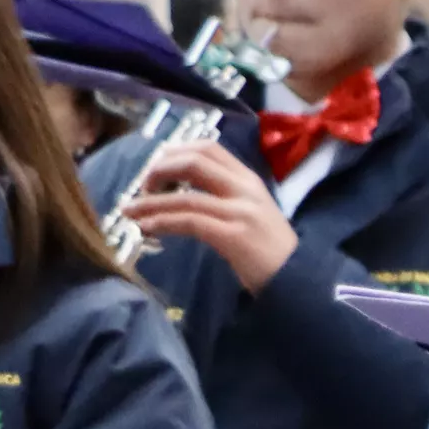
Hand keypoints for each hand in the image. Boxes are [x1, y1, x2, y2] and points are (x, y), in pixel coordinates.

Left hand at [120, 140, 298, 291]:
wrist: (299, 280)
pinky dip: (162, 222)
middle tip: (141, 188)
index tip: (156, 169)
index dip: (174, 152)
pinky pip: (189, 221)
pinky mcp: (234, 236)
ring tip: (128, 211)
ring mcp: (241, 212)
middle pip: (193, 161)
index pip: (208, 147)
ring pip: (185, 196)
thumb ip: (225, 196)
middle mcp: (245, 189)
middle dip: (158, 170)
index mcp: (249, 179)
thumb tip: (180, 192)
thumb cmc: (270, 249)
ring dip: (149, 202)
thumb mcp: (251, 212)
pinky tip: (147, 228)